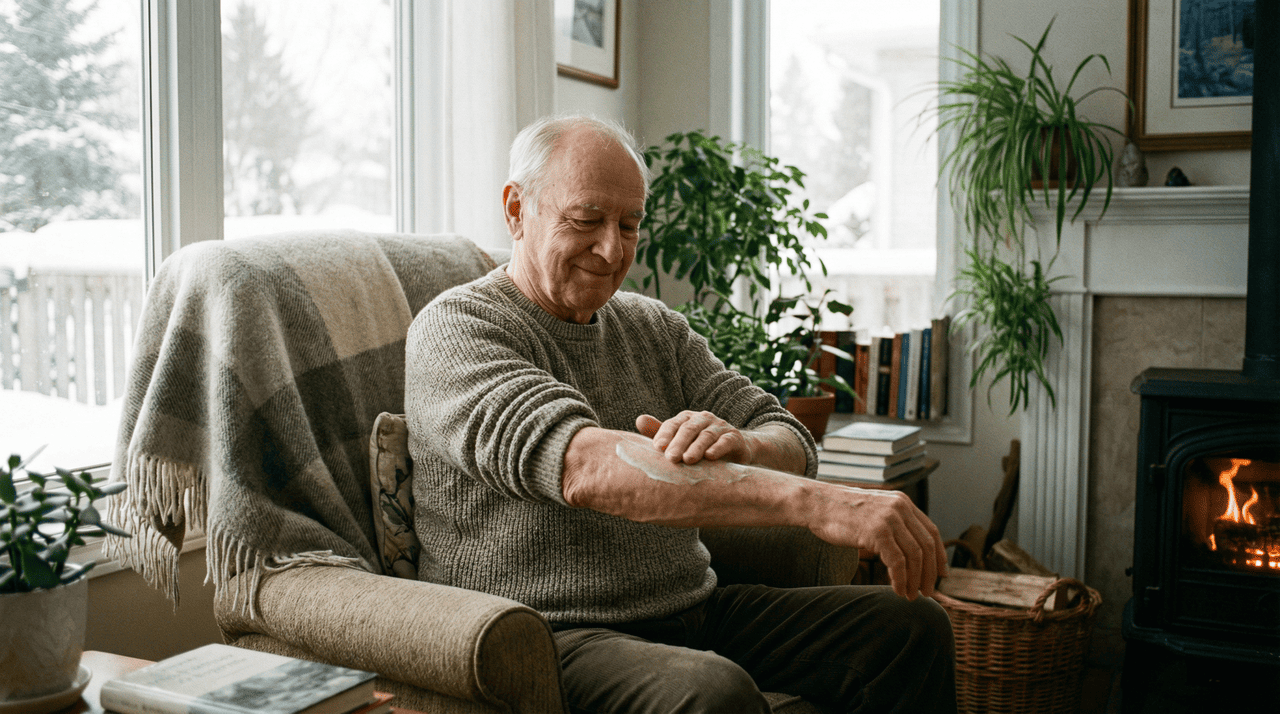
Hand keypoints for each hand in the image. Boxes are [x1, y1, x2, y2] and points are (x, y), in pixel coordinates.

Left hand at [636, 412, 751, 464]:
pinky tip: (711, 456)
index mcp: (687, 419)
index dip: (665, 434)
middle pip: (689, 429)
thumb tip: (639, 420)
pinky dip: (718, 448)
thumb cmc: (700, 446)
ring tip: (688, 460)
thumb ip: (660, 432)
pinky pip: (726, 441)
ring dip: (697, 447)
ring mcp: (720, 427)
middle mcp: (703, 419)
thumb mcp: (680, 440)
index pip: (673, 424)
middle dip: (679, 443)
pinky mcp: (735, 438)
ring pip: (707, 435)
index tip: (657, 448)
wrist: (735, 450)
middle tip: (670, 458)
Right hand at [808, 484, 947, 600]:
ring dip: (915, 580)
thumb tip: (908, 550)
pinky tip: (898, 590)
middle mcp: (900, 508)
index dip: (939, 555)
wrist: (816, 503)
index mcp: (902, 502)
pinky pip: (897, 562)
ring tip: (911, 595)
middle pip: (927, 546)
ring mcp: (889, 519)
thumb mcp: (874, 512)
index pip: (931, 531)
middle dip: (930, 573)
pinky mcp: (877, 531)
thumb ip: (893, 524)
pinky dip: (901, 579)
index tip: (941, 574)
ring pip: (915, 556)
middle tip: (928, 592)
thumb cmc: (841, 512)